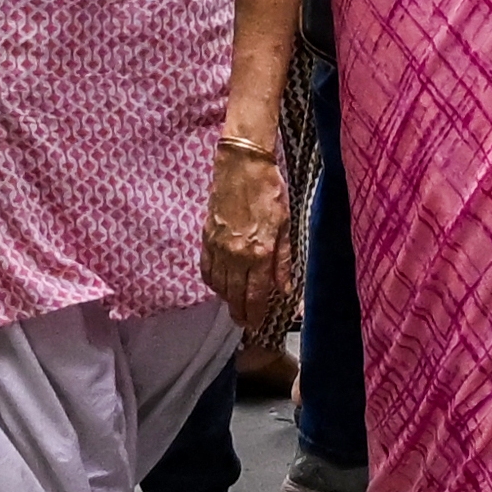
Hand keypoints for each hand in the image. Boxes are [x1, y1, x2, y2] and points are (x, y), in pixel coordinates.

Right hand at [201, 141, 297, 338]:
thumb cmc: (269, 192)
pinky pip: (206, 268)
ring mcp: (218, 247)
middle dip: (239, 312)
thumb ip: (283, 260)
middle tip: (244, 322)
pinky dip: (212, 281)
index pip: (255, 295)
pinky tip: (219, 284)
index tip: (256, 324)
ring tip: (234, 304)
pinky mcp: (206, 238)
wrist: (241, 166)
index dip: (255, 313)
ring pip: (219, 285)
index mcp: (259, 253)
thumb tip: (284, 288)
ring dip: (226, 298)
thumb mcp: (285, 225)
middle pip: (234, 295)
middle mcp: (236, 255)